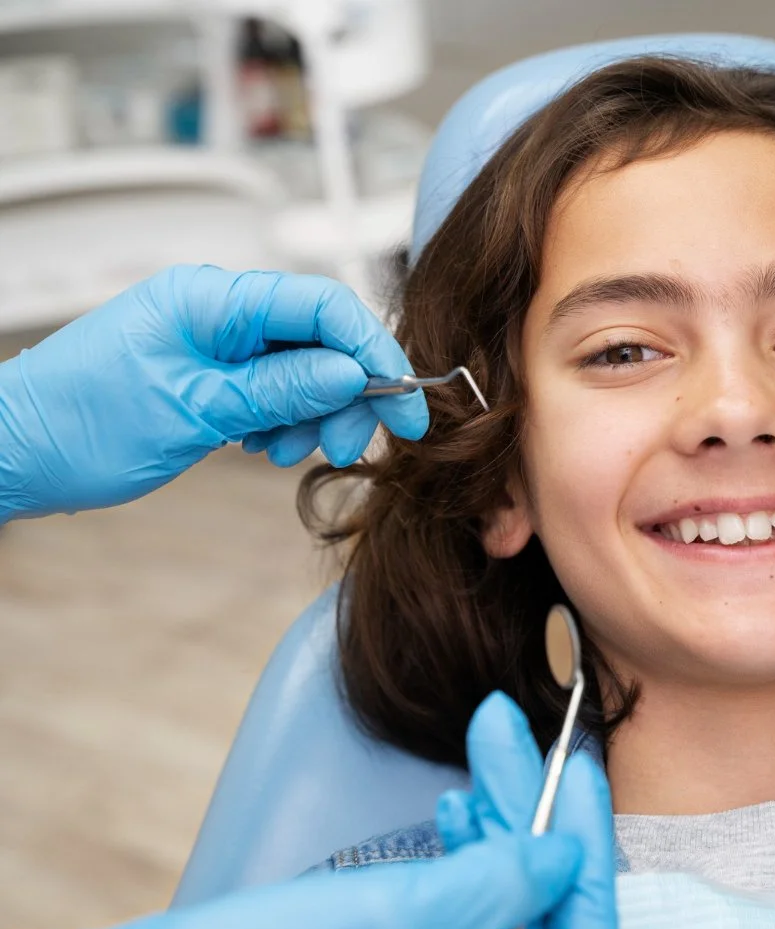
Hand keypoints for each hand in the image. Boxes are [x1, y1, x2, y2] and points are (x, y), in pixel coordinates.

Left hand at [0, 265, 427, 520]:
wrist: (12, 453)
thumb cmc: (78, 425)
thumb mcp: (195, 411)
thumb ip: (280, 388)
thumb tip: (353, 372)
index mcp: (210, 299)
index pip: (323, 307)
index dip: (374, 352)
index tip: (403, 404)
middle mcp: (216, 309)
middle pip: (320, 339)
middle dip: (345, 394)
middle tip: (344, 446)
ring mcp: (211, 339)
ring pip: (301, 367)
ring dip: (311, 414)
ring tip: (283, 452)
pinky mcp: (207, 369)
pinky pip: (270, 385)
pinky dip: (282, 418)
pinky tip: (261, 445)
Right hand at [0, 692, 615, 928]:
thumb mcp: (410, 919)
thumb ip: (508, 884)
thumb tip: (569, 853)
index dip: (588, 849)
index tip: (574, 767)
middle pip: (543, 907)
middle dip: (534, 807)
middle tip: (514, 727)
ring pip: (502, 893)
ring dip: (499, 812)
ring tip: (483, 750)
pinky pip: (458, 901)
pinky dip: (462, 842)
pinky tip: (451, 802)